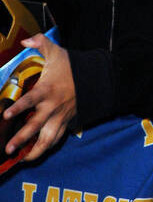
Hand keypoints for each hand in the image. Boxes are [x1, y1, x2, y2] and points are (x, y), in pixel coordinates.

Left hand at [4, 35, 75, 160]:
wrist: (95, 79)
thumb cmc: (72, 67)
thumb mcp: (56, 52)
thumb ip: (40, 43)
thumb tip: (24, 41)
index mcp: (47, 90)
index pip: (31, 101)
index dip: (19, 108)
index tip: (6, 116)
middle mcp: (52, 107)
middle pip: (36, 126)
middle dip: (22, 138)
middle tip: (9, 148)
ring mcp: (59, 117)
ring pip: (48, 139)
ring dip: (35, 151)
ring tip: (22, 159)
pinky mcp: (65, 123)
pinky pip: (56, 139)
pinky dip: (46, 148)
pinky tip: (34, 155)